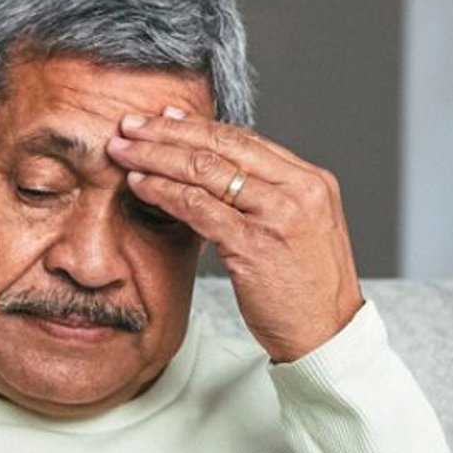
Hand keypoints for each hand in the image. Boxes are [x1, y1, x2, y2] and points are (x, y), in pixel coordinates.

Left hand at [106, 108, 362, 361]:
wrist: (328, 334)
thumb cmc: (307, 290)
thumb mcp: (299, 231)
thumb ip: (269, 200)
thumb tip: (224, 176)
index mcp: (311, 181)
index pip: (246, 139)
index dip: (199, 126)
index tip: (164, 118)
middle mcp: (298, 190)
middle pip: (222, 145)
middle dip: (169, 132)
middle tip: (130, 124)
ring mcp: (278, 215)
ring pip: (206, 170)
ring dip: (157, 157)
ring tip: (123, 152)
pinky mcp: (255, 244)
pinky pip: (199, 208)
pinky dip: (164, 192)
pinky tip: (140, 185)